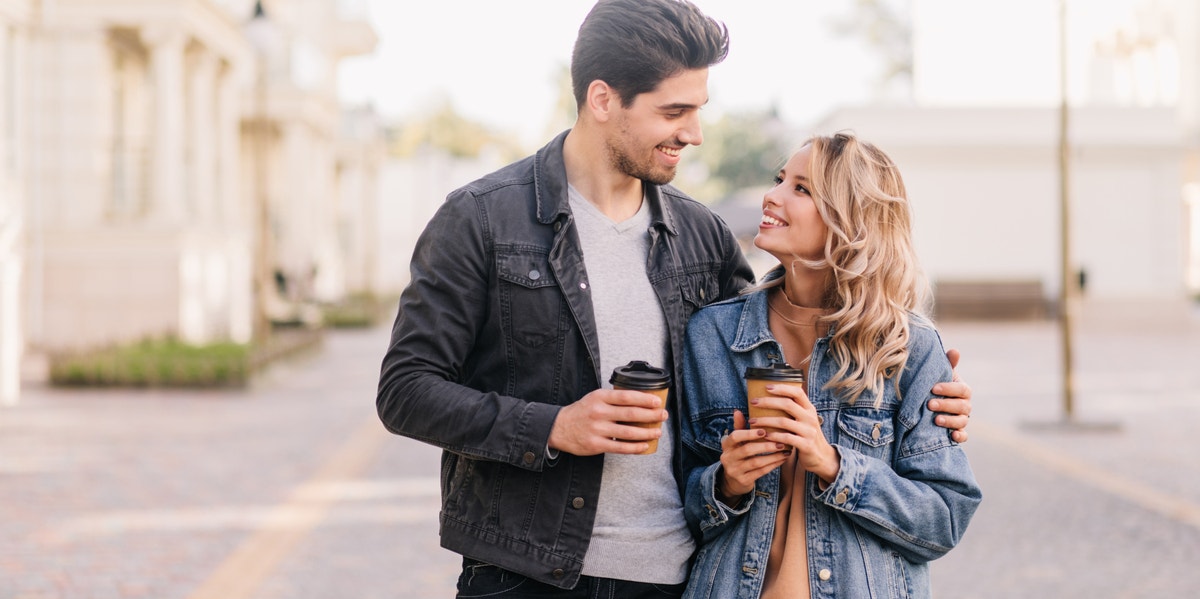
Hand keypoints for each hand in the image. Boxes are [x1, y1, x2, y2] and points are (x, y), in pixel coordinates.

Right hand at [547, 388, 667, 455]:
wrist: (559, 428)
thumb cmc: (582, 412)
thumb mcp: (595, 398)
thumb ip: (614, 399)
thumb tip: (641, 401)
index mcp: (599, 397)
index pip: (626, 396)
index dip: (644, 399)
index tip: (657, 401)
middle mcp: (598, 412)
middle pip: (630, 414)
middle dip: (650, 415)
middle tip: (663, 415)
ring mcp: (597, 429)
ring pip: (628, 432)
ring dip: (646, 432)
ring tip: (657, 432)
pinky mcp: (596, 444)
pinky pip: (620, 447)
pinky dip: (635, 447)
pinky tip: (645, 445)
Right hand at [717, 409, 788, 500]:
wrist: (733, 480)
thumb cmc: (739, 454)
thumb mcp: (736, 442)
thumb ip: (738, 427)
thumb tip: (738, 411)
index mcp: (726, 445)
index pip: (735, 436)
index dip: (749, 433)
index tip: (764, 430)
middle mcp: (728, 457)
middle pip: (747, 449)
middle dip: (766, 445)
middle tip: (781, 442)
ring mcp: (735, 470)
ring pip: (756, 462)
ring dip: (773, 456)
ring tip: (785, 450)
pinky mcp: (743, 480)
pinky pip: (761, 472)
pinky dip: (773, 465)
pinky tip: (782, 459)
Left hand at [751, 384, 839, 484]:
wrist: (822, 457)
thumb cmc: (806, 436)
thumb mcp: (804, 420)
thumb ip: (793, 410)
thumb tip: (770, 397)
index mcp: (809, 409)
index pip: (797, 392)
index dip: (782, 388)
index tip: (766, 387)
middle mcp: (810, 418)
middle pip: (788, 404)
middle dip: (768, 402)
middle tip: (753, 402)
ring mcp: (809, 431)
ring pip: (783, 421)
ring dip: (765, 420)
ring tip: (752, 421)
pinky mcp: (806, 445)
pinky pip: (786, 438)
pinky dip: (773, 436)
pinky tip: (763, 435)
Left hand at [929, 348, 971, 442]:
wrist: (927, 401)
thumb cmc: (935, 385)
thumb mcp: (940, 374)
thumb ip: (947, 364)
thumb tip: (955, 351)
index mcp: (962, 390)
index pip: (962, 389)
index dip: (949, 388)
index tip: (933, 388)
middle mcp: (965, 405)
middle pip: (962, 406)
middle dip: (946, 405)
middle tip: (930, 404)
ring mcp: (962, 419)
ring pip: (962, 421)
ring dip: (950, 421)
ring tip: (936, 420)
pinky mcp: (957, 431)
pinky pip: (964, 436)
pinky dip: (960, 436)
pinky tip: (952, 436)